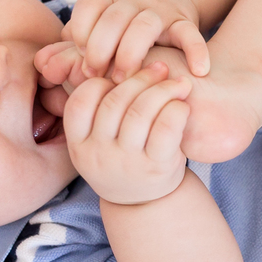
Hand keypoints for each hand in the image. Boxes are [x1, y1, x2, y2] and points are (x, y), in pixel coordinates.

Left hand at [38, 0, 210, 86]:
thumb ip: (70, 47)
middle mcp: (132, 0)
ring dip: (132, 53)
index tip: (81, 57)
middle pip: (113, 17)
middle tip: (98, 76)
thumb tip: (42, 65)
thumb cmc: (122, 22)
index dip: (82, 32)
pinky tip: (198, 72)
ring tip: (127, 78)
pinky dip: (196, 51)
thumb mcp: (96, 26)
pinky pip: (191, 34)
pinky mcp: (184, 21)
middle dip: (102, 49)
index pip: (89, 5)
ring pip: (145, 25)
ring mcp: (160, 10)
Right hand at [63, 61, 192, 204]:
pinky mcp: (157, 168)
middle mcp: (98, 156)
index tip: (121, 75)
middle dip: (140, 78)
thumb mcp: (99, 141)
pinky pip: (166, 127)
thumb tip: (100, 56)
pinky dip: (176, 109)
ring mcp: (127, 163)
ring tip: (178, 83)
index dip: (101, 81)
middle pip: (114, 101)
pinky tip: (182, 106)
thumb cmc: (123, 159)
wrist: (147, 205)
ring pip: (141, 111)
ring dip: (162, 89)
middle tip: (160, 68)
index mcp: (79, 146)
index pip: (80, 102)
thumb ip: (96, 108)